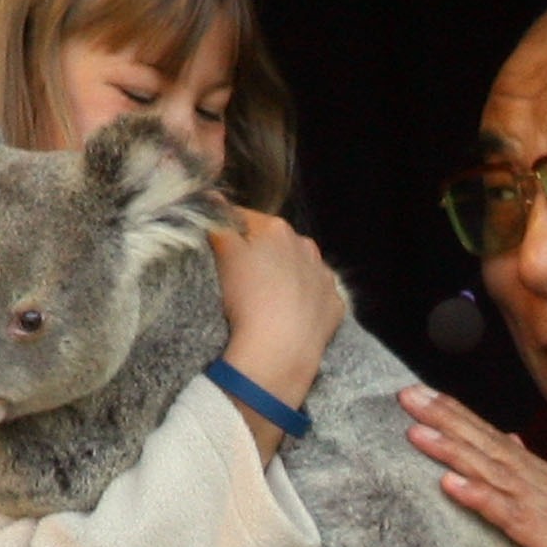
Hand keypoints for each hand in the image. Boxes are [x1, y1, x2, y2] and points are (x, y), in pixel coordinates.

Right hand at [211, 209, 343, 440]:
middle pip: (276, 244)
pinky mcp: (335, 306)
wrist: (279, 350)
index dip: (229, 231)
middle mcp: (306, 246)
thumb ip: (217, 222)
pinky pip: (316, 298)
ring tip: (267, 300)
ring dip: (285, 276)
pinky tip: (290, 317)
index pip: (246, 219)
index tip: (218, 249)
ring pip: (299, 269)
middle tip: (241, 280)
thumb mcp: (223, 256)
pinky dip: (305, 303)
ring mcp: (324, 276)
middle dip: (260, 254)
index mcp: (276, 229)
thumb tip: (211, 196)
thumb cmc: (247, 298)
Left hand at [402, 386, 546, 546]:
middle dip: (446, 419)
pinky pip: (510, 516)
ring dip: (455, 450)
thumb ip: (534, 490)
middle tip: (405, 394)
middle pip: (490, 446)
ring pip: (495, 473)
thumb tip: (511, 446)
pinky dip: (480, 497)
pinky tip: (450, 484)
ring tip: (416, 431)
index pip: (494, 442)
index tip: (417, 397)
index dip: (456, 417)